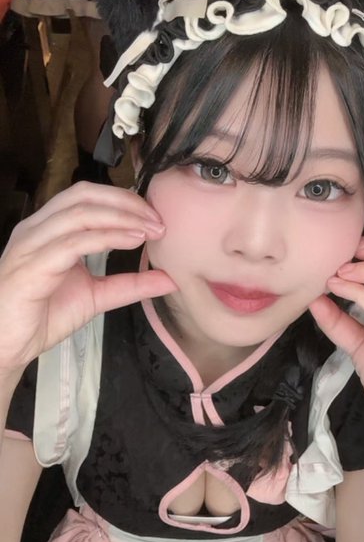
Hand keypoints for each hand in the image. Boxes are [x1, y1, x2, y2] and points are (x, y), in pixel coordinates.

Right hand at [0, 182, 175, 374]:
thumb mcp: (97, 296)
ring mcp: (32, 244)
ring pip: (80, 213)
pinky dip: (107, 237)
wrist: (6, 346)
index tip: (157, 216)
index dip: (124, 199)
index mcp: (50, 228)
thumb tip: (170, 279)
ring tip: (151, 229)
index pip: (88, 196)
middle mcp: (38, 228)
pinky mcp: (32, 266)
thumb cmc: (43, 316)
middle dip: (126, 202)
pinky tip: (132, 239)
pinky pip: (73, 242)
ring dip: (122, 217)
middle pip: (84, 194)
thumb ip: (131, 284)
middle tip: (158, 219)